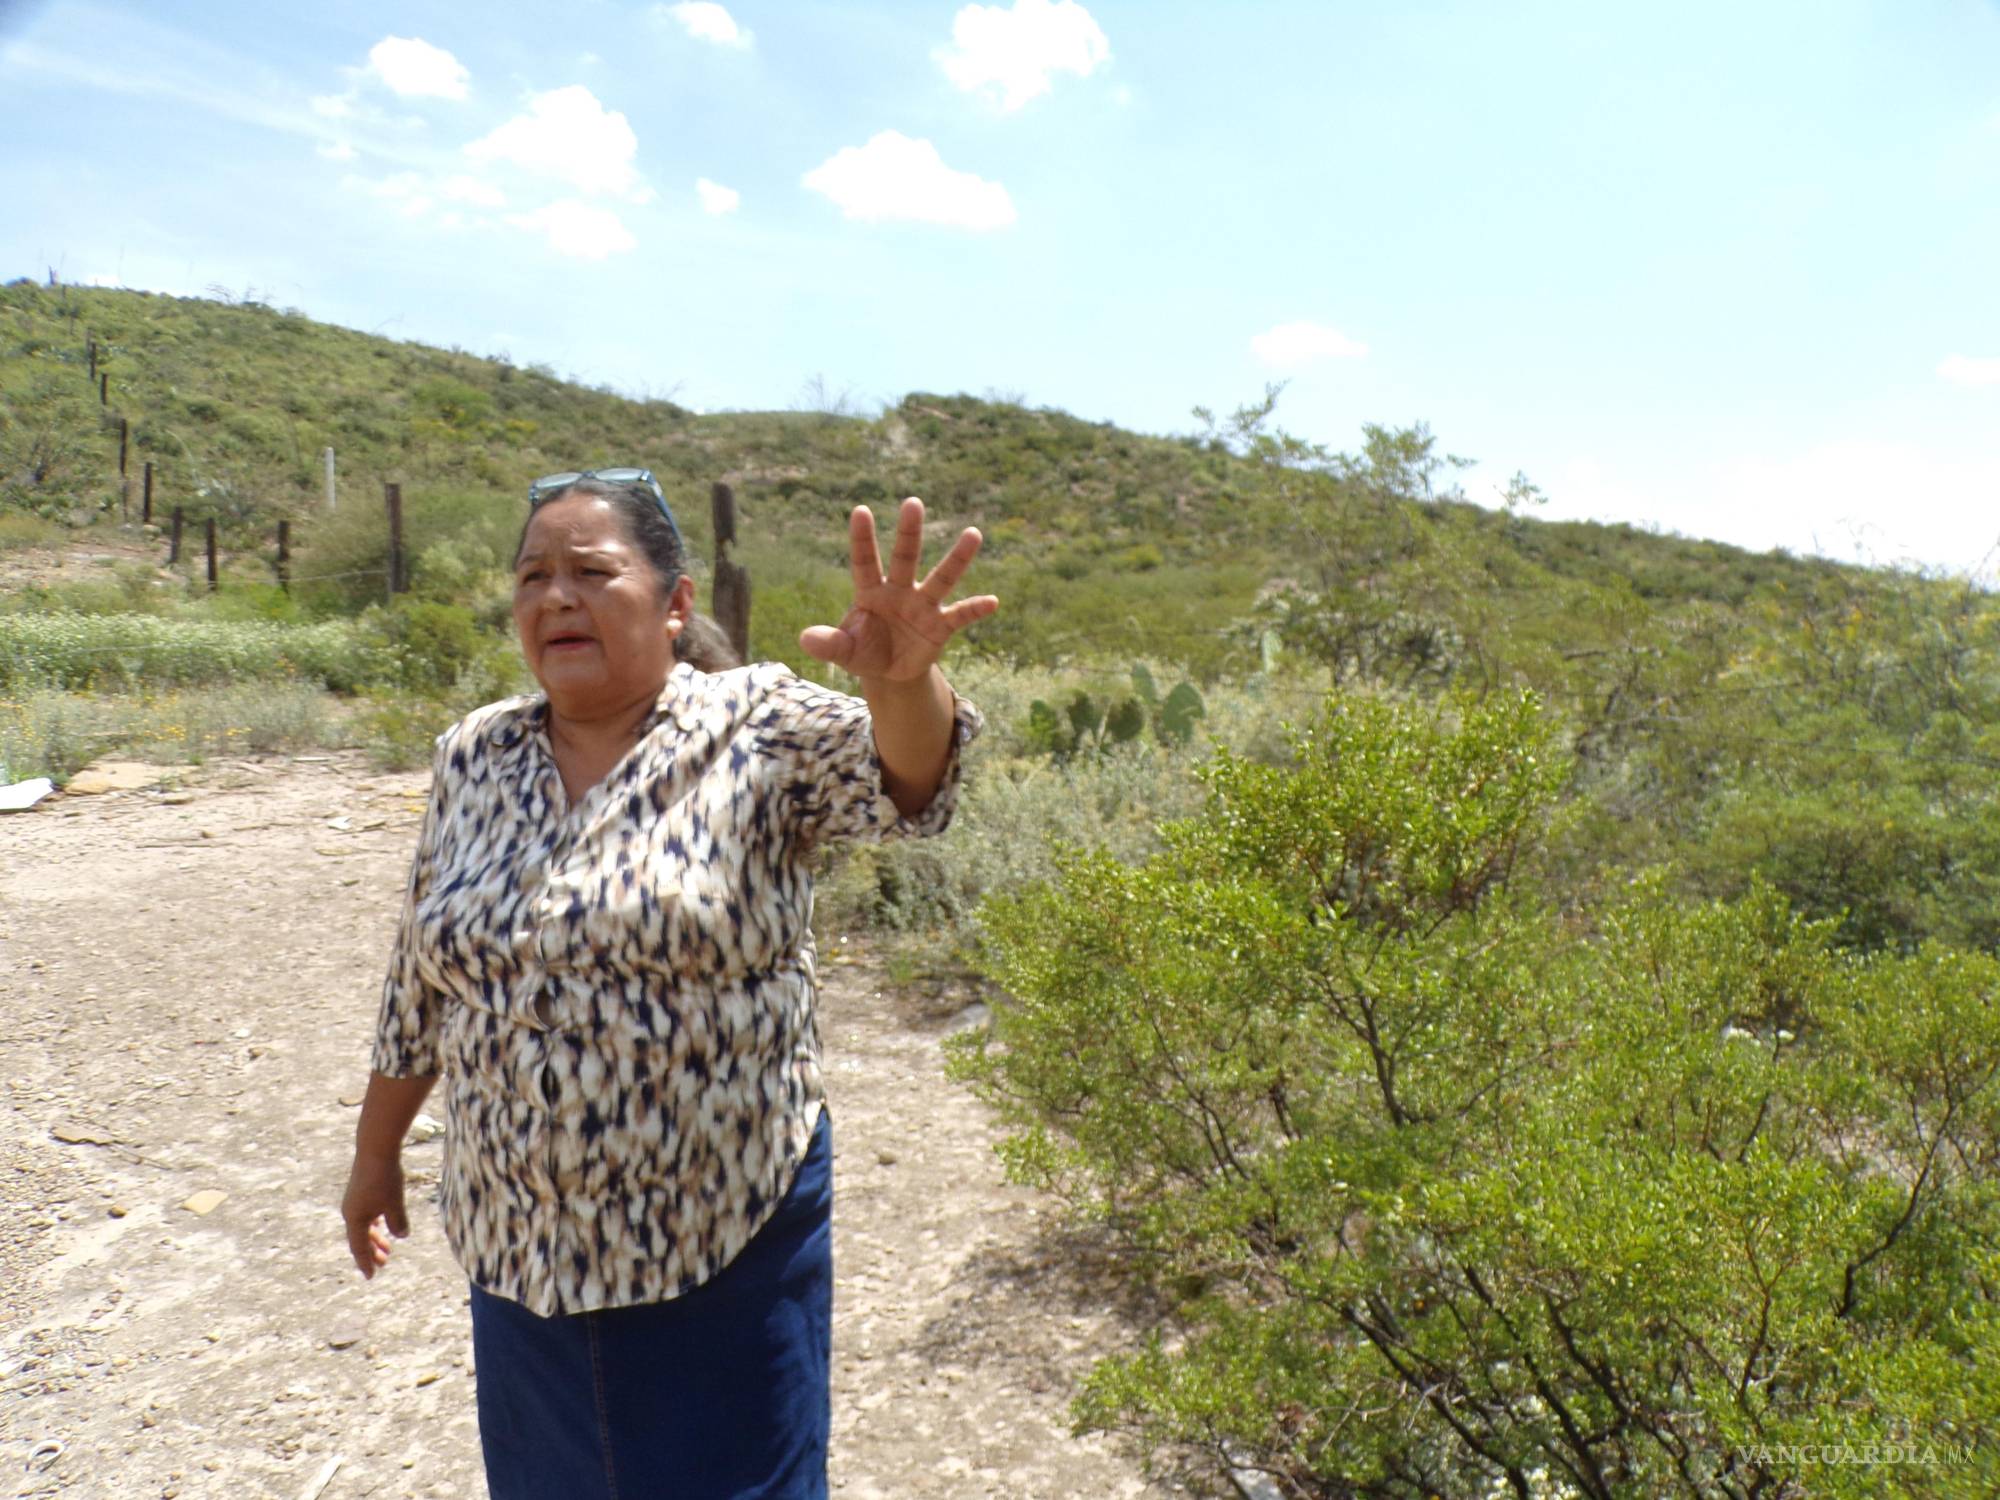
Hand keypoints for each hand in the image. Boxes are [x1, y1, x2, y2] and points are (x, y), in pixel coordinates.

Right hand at [341, 1151, 409, 1279]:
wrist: (375, 1148)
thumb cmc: (385, 1177)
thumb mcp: (395, 1202)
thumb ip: (398, 1222)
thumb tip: (402, 1235)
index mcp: (355, 1219)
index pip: (359, 1247)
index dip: (365, 1262)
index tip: (371, 1276)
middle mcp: (350, 1212)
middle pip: (360, 1239)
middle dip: (372, 1253)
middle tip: (384, 1264)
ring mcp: (354, 1201)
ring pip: (363, 1227)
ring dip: (375, 1239)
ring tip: (388, 1249)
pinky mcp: (360, 1191)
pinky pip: (365, 1215)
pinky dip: (374, 1224)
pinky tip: (383, 1226)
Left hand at [798, 497, 997, 682]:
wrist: (889, 672)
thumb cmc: (863, 651)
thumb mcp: (844, 651)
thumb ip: (828, 643)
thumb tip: (805, 639)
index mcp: (870, 591)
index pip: (864, 561)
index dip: (862, 538)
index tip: (860, 510)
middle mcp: (899, 590)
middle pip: (905, 557)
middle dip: (909, 532)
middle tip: (912, 502)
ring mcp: (922, 606)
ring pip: (941, 577)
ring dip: (957, 557)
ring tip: (973, 533)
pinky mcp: (940, 626)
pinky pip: (960, 615)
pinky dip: (976, 609)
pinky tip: (993, 601)